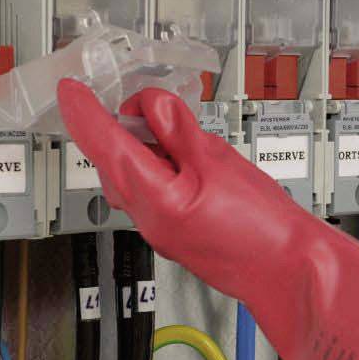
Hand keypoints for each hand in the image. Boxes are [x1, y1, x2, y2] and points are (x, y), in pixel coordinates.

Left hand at [56, 79, 305, 299]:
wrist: (288, 269)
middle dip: (123, 127)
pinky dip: (160, 167)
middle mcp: (149, 219)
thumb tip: (153, 106)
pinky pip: (153, 191)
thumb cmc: (263, 229)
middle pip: (114, 161)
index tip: (71, 90)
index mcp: (155, 200)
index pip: (105, 147)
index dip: (84, 114)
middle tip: (150, 104)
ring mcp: (161, 228)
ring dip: (144, 147)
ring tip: (179, 133)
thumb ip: (181, 132)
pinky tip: (188, 159)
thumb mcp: (220, 163)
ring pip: (133, 176)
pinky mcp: (176, 231)